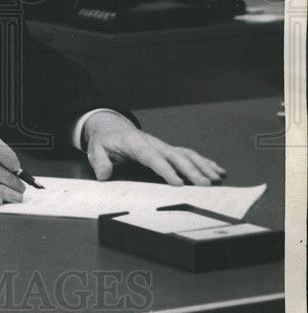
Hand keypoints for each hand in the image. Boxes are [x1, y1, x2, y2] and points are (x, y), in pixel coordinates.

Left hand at [82, 111, 226, 185]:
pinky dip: (204, 162)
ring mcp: (163, 146)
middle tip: (204, 185)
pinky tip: (216, 170)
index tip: (178, 183)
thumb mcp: (96, 148)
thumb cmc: (106, 140)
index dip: (166, 170)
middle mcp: (154, 143)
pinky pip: (188, 154)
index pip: (152, 157)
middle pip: (175, 156)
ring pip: (186, 154)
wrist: (113, 127)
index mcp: (136, 144)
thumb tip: (103, 175)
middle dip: (191, 171)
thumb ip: (99, 161)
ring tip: (216, 178)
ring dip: (202, 166)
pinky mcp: (168, 149)